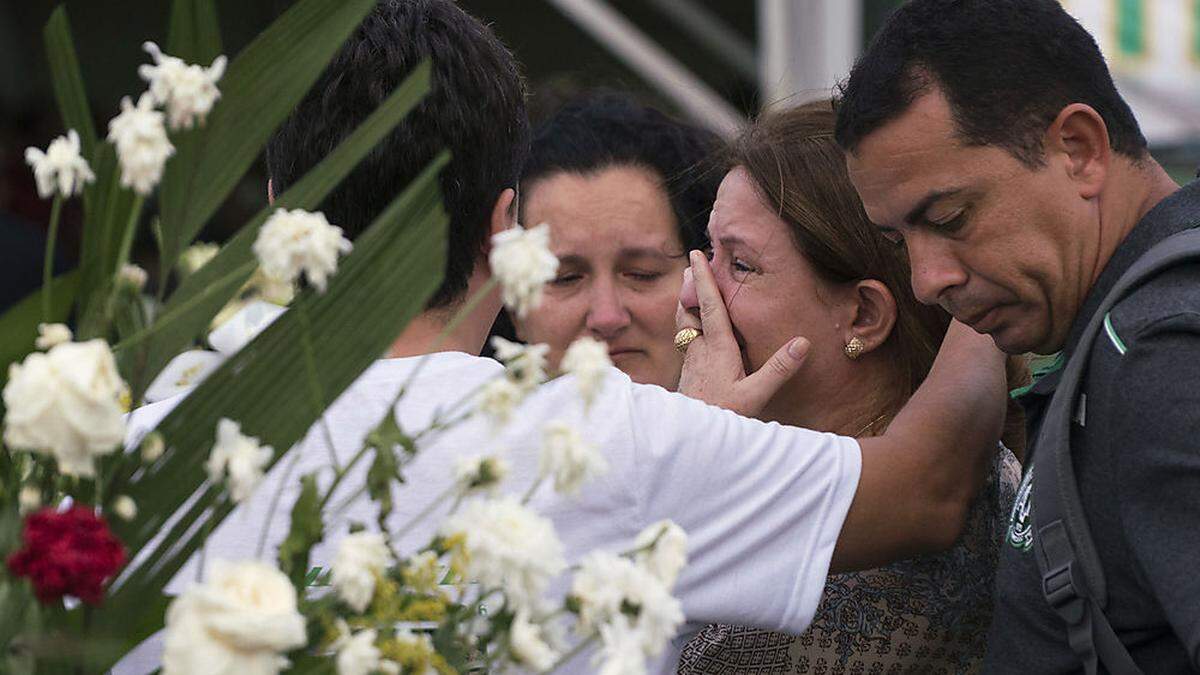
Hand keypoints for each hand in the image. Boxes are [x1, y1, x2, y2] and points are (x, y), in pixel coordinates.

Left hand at [675, 250, 809, 416]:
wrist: (691, 437)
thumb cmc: (723, 415)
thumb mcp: (756, 395)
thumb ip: (778, 369)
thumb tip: (802, 342)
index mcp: (716, 347)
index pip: (709, 305)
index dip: (703, 278)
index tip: (696, 255)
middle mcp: (700, 349)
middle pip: (691, 309)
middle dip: (691, 285)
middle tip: (691, 263)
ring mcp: (692, 360)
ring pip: (686, 324)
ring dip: (687, 303)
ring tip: (688, 287)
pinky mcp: (689, 372)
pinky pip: (687, 339)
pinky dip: (689, 323)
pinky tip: (693, 329)